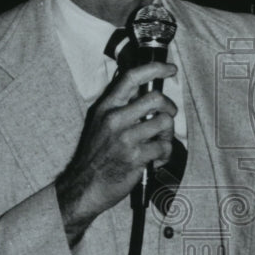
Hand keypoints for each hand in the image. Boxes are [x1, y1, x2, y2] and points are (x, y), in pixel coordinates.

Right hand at [56, 61, 176, 243]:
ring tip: (159, 142)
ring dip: (168, 134)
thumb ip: (119, 106)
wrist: (85, 186)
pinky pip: (164, 147)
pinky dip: (165, 154)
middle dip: (169, 107)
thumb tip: (143, 90)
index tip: (170, 69)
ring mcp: (125, 139)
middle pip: (156, 99)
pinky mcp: (135, 157)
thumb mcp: (100, 123)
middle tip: (167, 116)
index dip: (155, 68)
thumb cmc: (96, 156)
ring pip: (164, 123)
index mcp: (106, 107)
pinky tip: (155, 159)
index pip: (132, 77)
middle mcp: (115, 119)